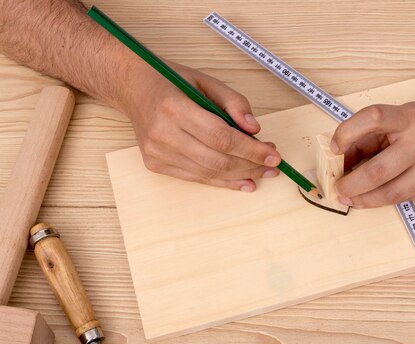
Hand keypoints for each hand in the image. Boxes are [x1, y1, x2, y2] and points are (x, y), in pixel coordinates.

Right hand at [123, 61, 280, 191]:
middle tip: (273, 165)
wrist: (132, 87)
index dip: (252, 150)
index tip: (274, 155)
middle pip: (217, 159)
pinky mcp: (155, 165)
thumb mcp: (206, 81)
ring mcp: (157, 153)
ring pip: (209, 173)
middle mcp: (162, 134)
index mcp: (174, 108)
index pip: (222, 137)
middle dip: (251, 165)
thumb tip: (255, 129)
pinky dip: (222, 181)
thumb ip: (234, 102)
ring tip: (263, 173)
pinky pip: (196, 178)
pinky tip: (243, 181)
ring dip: (241, 175)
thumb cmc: (170, 81)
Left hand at [330, 88, 414, 207]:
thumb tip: (345, 159)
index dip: (347, 133)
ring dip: (366, 200)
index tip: (333, 147)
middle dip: (351, 184)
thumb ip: (377, 135)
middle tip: (338, 189)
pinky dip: (390, 199)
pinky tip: (378, 198)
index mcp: (410, 116)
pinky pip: (411, 197)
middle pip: (378, 170)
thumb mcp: (407, 114)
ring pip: (393, 193)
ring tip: (352, 199)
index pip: (372, 118)